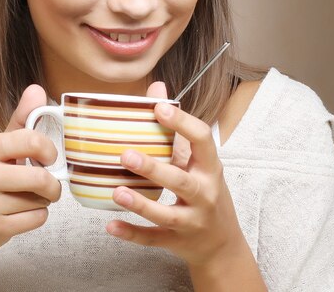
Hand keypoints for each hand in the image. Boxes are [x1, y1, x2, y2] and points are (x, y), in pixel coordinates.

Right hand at [0, 85, 61, 259]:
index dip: (49, 151)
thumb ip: (21, 120)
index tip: (48, 158)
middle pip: (40, 177)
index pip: (31, 140)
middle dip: (52, 184)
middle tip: (48, 186)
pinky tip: (20, 215)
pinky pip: (36, 219)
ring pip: (39, 200)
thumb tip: (36, 89)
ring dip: (42, 202)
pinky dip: (37, 218)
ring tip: (25, 200)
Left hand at [105, 82, 244, 267]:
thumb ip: (178, 128)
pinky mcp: (177, 242)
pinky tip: (111, 225)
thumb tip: (157, 89)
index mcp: (209, 168)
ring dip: (140, 204)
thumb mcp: (199, 161)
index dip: (182, 123)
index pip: (202, 140)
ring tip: (117, 191)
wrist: (222, 244)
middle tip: (126, 154)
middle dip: (154, 169)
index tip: (159, 108)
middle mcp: (204, 194)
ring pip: (166, 214)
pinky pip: (153, 238)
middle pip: (181, 181)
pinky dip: (132, 233)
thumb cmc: (206, 192)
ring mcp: (191, 221)